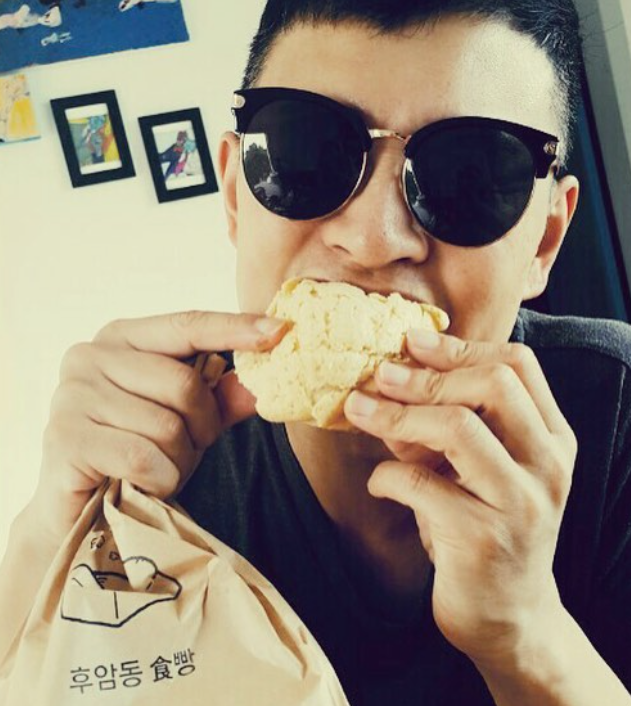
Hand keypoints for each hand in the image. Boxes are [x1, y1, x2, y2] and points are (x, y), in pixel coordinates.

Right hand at [30, 311, 287, 544]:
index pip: (188, 324)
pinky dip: (159, 480)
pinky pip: (143, 457)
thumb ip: (220, 399)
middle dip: (202, 426)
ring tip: (159, 468)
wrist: (80, 508)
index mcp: (122, 337)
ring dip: (178, 460)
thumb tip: (261, 385)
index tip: (281, 329)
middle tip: (190, 447)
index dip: (236, 328)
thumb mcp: (187, 420)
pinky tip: (144, 485)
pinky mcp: (64, 436)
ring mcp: (72, 394)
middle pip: (184, 384)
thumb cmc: (136, 453)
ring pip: (167, 427)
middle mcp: (90, 355)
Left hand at [343, 329, 577, 665]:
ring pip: (459, 428)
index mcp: (552, 439)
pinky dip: (385, 476)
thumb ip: (445, 425)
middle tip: (379, 373)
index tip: (410, 340)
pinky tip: (377, 483)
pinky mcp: (483, 538)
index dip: (459, 347)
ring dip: (398, 415)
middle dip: (427, 374)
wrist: (506, 614)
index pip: (518, 365)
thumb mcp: (475, 469)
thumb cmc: (483, 527)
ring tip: (358, 410)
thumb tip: (387, 379)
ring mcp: (521, 503)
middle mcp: (547, 466)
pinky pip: (420, 485)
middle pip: (493, 385)